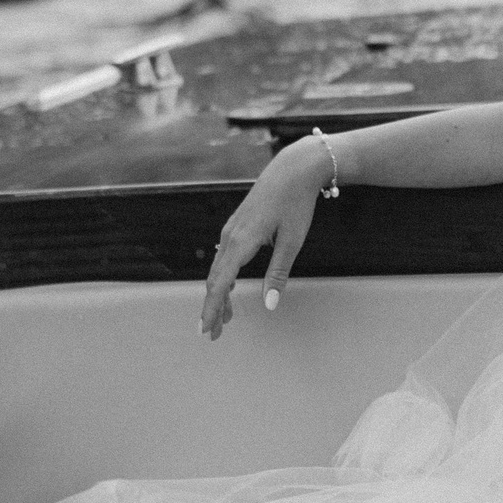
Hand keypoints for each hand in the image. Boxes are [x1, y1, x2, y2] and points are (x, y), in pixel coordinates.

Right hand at [201, 139, 328, 338]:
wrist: (294, 168)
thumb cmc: (296, 203)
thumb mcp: (292, 241)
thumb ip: (279, 274)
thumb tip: (270, 305)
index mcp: (241, 242)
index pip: (219, 284)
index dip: (211, 310)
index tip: (206, 330)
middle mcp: (230, 236)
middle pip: (214, 280)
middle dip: (212, 308)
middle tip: (213, 334)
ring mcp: (231, 230)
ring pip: (217, 270)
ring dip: (218, 295)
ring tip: (224, 320)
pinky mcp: (236, 226)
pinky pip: (223, 258)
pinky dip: (223, 278)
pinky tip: (228, 290)